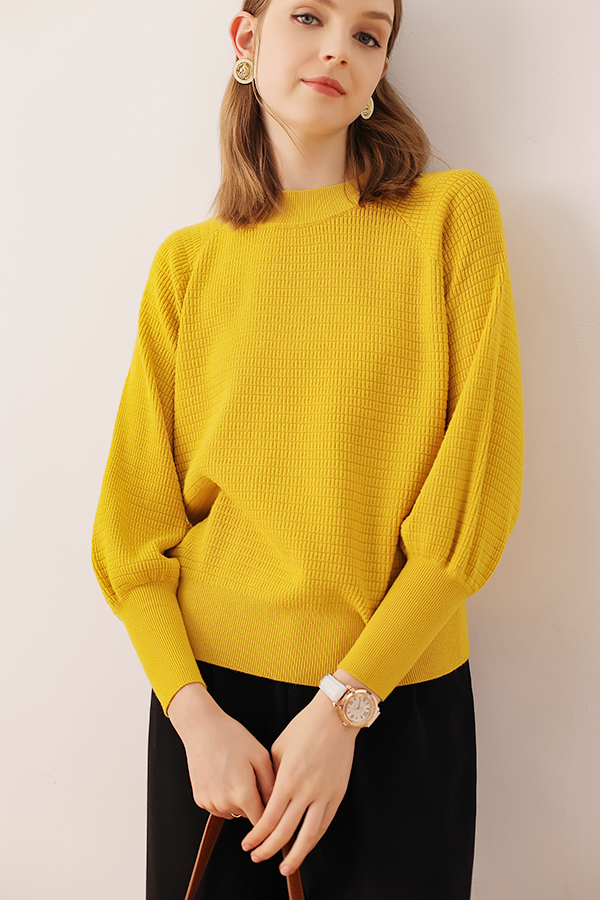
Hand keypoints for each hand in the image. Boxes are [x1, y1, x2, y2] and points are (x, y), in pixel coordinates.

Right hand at [167, 683, 274, 824]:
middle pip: (248, 815)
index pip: (262, 820)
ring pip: (233, 812)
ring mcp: (210, 803)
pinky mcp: (200, 800)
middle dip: (254, 802)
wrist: (201, 728)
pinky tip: (223, 777)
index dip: (270, 814)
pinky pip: (218, 806)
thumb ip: (271, 784)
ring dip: (238, 801)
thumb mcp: (260, 755)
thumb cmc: (231, 737)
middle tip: (252, 778)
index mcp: (243, 794)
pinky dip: (223, 797)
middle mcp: (225, 803)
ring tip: (236, 775)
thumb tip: (278, 802)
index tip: (274, 808)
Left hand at [240, 682, 358, 874]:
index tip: (248, 845)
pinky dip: (314, 839)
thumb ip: (270, 776)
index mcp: (288, 779)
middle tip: (258, 857)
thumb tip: (264, 798)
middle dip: (269, 849)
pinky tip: (305, 846)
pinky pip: (325, 824)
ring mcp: (324, 794)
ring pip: (309, 836)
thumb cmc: (304, 728)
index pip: (269, 818)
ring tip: (285, 868)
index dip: (257, 836)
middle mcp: (306, 791)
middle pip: (286, 832)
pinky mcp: (337, 794)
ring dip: (295, 856)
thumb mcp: (277, 748)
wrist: (334, 717)